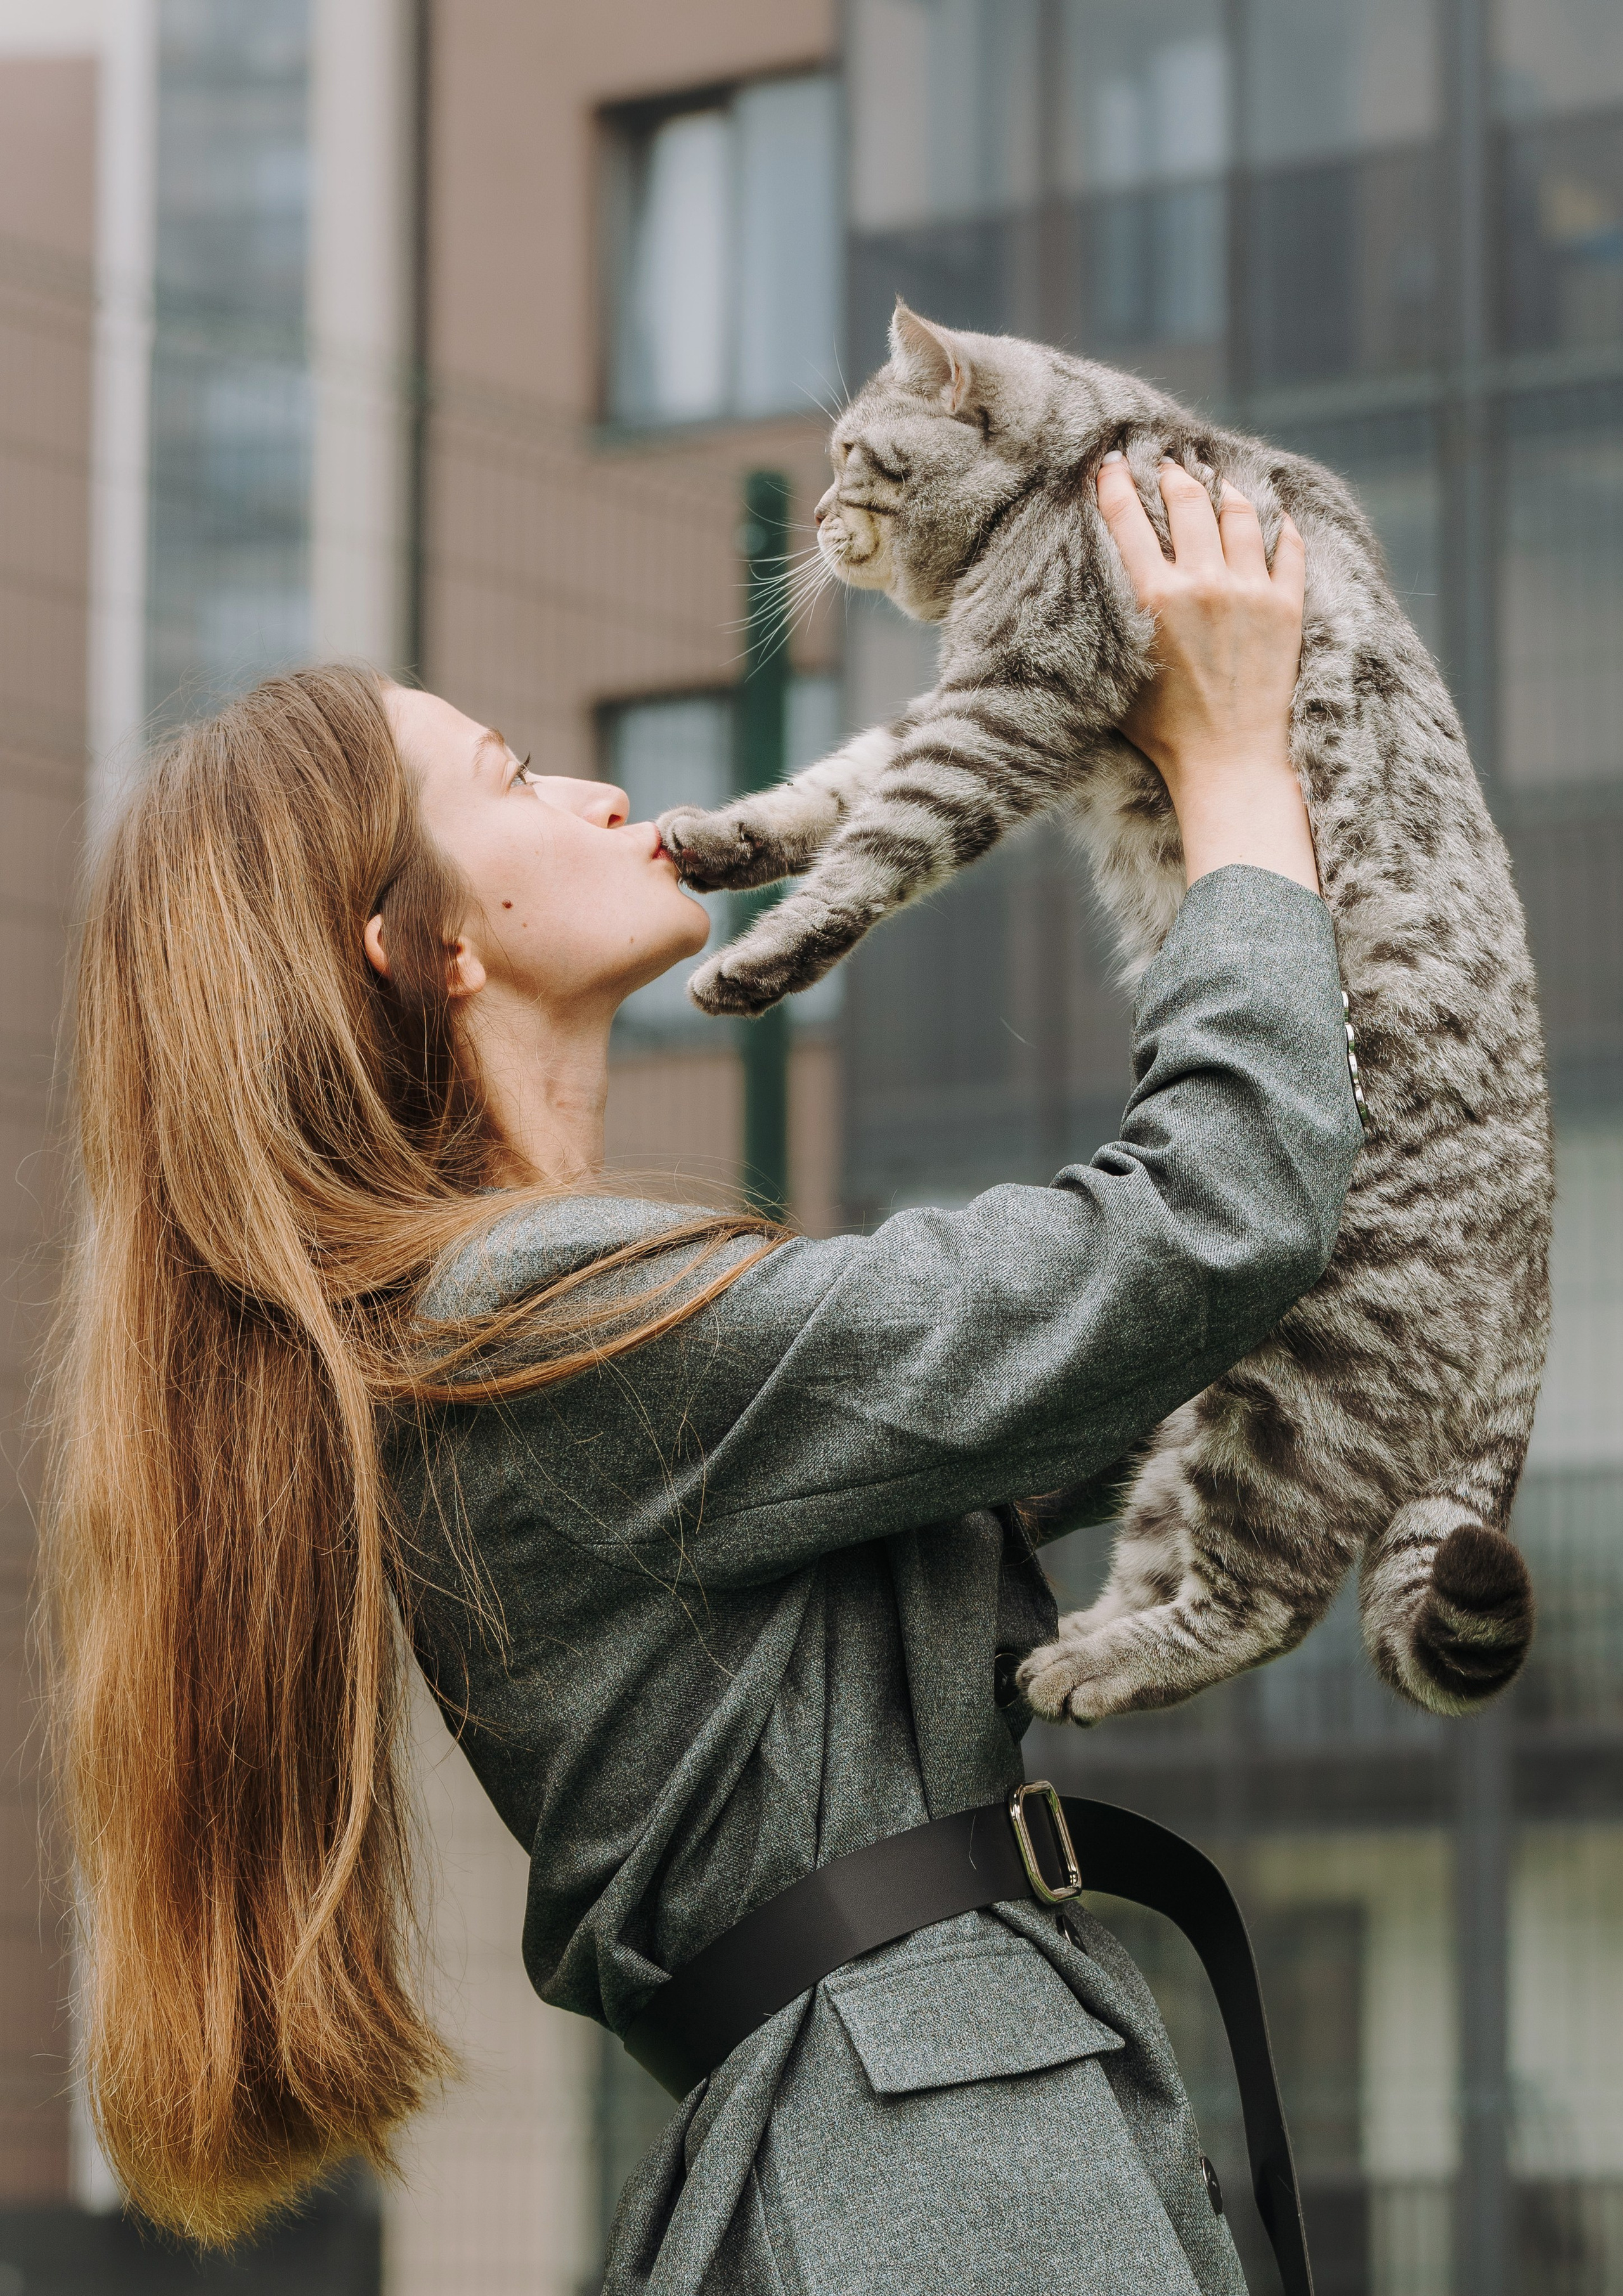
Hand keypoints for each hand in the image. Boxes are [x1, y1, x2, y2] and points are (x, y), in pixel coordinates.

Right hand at [1097, 453, 1318, 894]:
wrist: (1229, 763)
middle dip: (1173, 475)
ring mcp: (1251, 591)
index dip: (1115, 482)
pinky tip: (1276, 517)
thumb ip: (1110, 620)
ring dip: (1227, 489)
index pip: (1127, 519)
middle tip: (1168, 465)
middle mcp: (1203, 583)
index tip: (1113, 462)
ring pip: (1241, 513)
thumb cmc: (1164, 732)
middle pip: (1187, 501)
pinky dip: (1282, 526)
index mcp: (1153, 598)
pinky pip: (1289, 547)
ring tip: (1220, 482)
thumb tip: (1097, 582)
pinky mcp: (1288, 607)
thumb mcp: (1119, 672)